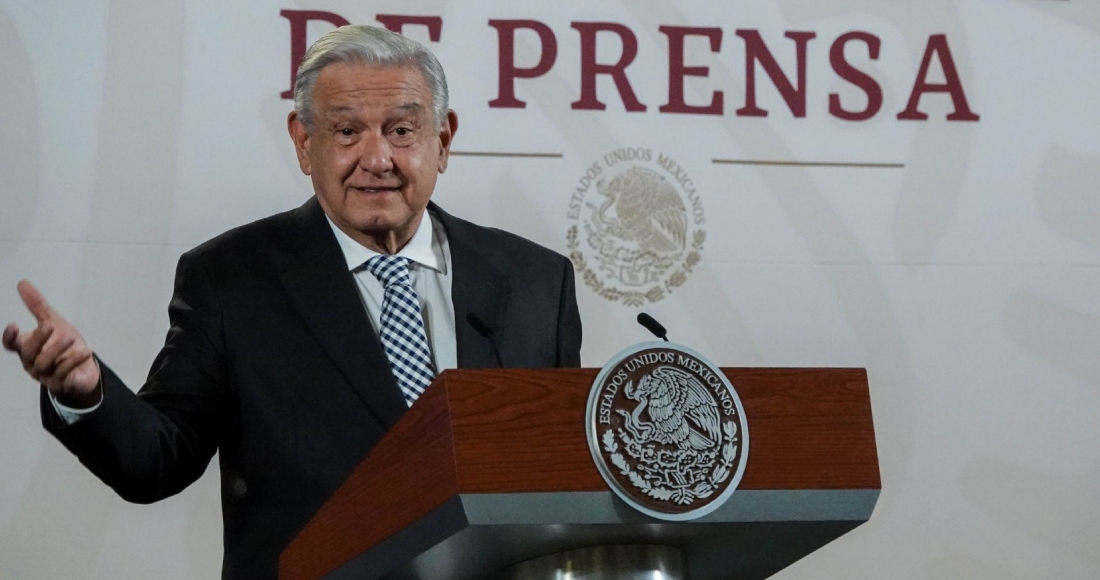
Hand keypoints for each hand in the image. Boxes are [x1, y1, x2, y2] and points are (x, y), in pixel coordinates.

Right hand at [3, 280, 100, 407]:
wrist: (84, 369)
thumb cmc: (64, 346)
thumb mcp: (53, 322)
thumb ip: (37, 306)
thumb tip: (22, 283)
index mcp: (28, 349)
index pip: (12, 346)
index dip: (10, 337)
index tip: (14, 325)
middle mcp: (33, 364)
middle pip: (29, 354)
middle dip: (38, 340)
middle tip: (49, 326)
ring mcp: (47, 376)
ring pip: (46, 365)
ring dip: (58, 350)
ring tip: (71, 337)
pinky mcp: (63, 385)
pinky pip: (65, 375)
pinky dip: (74, 362)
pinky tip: (86, 351)